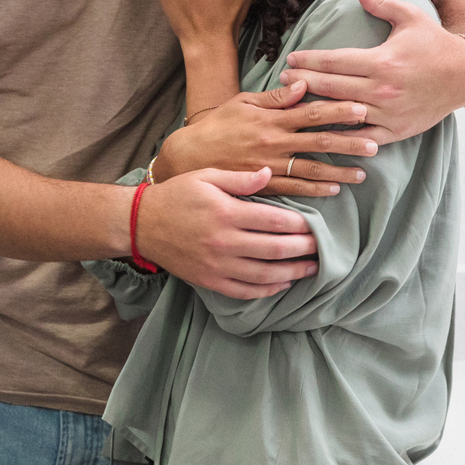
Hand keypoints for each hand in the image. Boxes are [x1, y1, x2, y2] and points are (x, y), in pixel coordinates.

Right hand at [136, 167, 317, 298]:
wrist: (142, 224)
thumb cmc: (177, 195)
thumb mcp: (207, 176)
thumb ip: (240, 177)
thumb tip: (270, 173)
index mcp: (226, 212)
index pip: (274, 221)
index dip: (299, 225)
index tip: (315, 225)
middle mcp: (224, 241)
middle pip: (275, 249)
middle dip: (303, 250)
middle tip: (322, 248)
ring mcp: (217, 265)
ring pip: (264, 275)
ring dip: (292, 273)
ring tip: (311, 269)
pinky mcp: (209, 281)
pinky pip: (244, 291)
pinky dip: (266, 290)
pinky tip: (282, 285)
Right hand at [153, 82, 379, 196]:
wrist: (189, 156)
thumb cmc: (217, 126)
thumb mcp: (243, 103)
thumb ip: (275, 97)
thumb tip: (303, 84)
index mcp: (271, 119)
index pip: (311, 112)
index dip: (338, 110)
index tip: (362, 109)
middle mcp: (274, 143)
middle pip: (318, 141)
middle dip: (348, 141)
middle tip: (375, 142)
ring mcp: (270, 166)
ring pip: (311, 168)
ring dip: (339, 170)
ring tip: (362, 172)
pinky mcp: (264, 185)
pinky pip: (294, 188)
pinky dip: (316, 189)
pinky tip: (334, 190)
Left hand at [283, 0, 464, 141]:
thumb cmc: (434, 43)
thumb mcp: (410, 17)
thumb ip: (381, 3)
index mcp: (382, 61)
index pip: (335, 61)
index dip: (308, 61)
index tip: (290, 59)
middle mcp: (383, 89)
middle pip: (331, 87)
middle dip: (302, 83)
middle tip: (280, 81)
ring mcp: (389, 113)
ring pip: (342, 114)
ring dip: (314, 110)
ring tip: (291, 106)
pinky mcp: (396, 130)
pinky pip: (362, 137)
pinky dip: (341, 137)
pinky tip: (322, 134)